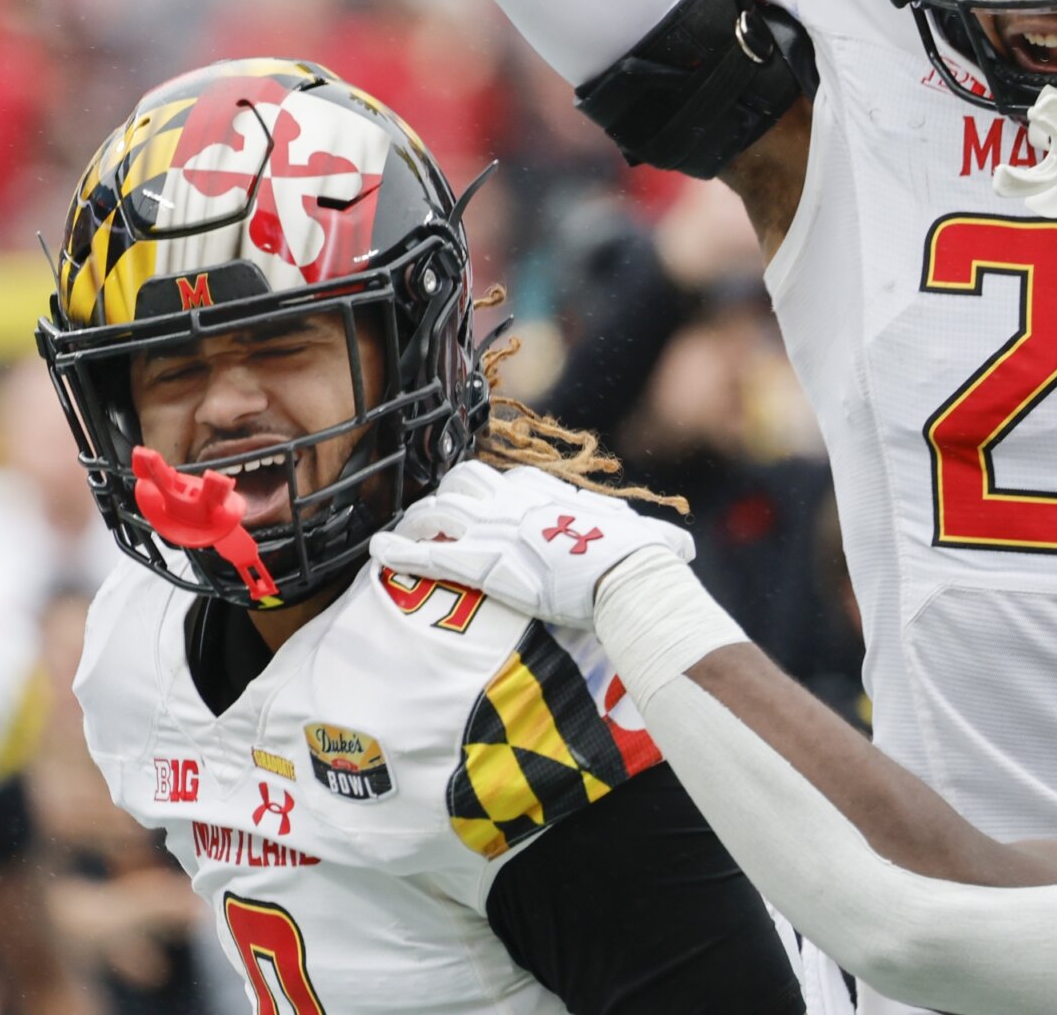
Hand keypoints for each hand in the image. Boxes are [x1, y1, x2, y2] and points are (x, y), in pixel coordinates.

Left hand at [370, 462, 694, 628]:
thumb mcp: (645, 537)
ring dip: (417, 521)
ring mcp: (498, 528)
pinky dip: (401, 550)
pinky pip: (432, 551)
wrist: (628, 575)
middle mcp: (517, 501)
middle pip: (463, 481)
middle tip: (431, 518)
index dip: (484, 493)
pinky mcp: (485, 561)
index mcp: (550, 492)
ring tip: (399, 534)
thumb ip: (647, 537)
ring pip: (440, 509)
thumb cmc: (643, 559)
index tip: (475, 506)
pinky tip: (379, 551)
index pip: (504, 480)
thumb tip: (676, 547)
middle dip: (443, 497)